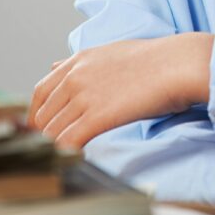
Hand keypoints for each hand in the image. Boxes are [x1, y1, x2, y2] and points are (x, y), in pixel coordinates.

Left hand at [27, 33, 212, 149]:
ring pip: (51, 131)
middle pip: (42, 115)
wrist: (178, 64)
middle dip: (41, 136)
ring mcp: (84, 96)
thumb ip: (81, 63)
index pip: (40, 93)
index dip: (36, 116)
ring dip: (52, 149)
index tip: (41, 130)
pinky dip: (64, 155)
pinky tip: (71, 162)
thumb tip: (56, 66)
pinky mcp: (97, 116)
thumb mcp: (111, 52)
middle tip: (48, 152)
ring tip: (58, 162)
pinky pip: (68, 141)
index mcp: (78, 62)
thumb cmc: (155, 60)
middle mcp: (75, 77)